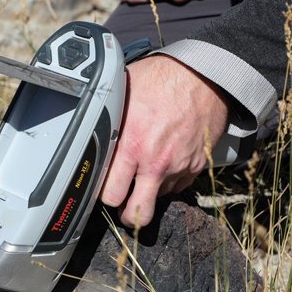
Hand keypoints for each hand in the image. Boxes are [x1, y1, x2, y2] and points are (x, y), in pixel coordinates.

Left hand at [100, 55, 227, 226]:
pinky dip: (169, 180)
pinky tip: (164, 161)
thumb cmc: (161, 79)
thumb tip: (89, 129)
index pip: (110, 194)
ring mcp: (178, 166)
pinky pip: (178, 186)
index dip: (103, 195)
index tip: (103, 190)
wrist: (202, 75)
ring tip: (145, 171)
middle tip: (122, 206)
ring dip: (148, 191)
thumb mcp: (122, 94)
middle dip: (126, 216)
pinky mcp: (196, 165)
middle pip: (136, 214)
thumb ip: (108, 121)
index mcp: (131, 146)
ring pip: (157, 199)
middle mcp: (154, 162)